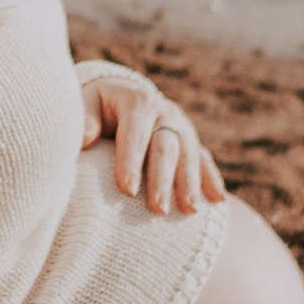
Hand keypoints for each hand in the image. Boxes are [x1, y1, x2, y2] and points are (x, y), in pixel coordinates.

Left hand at [81, 76, 226, 216]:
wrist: (122, 94)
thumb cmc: (98, 106)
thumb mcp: (88, 103)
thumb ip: (85, 119)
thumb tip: (85, 139)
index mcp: (138, 102)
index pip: (134, 135)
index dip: (131, 163)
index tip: (127, 191)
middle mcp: (164, 112)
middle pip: (165, 148)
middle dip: (163, 179)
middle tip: (159, 208)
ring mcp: (181, 126)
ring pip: (188, 155)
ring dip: (190, 184)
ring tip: (190, 210)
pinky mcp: (190, 140)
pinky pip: (203, 160)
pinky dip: (212, 180)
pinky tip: (218, 201)